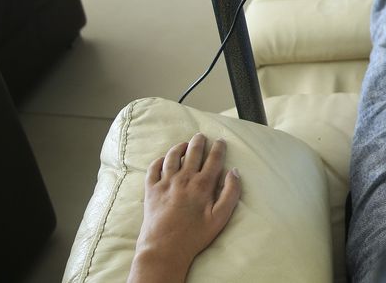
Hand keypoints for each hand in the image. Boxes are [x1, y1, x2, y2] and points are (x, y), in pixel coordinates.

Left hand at [130, 133, 240, 281]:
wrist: (164, 248)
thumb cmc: (194, 236)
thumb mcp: (220, 218)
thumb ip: (231, 193)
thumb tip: (234, 172)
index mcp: (202, 185)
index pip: (213, 159)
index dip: (218, 148)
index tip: (220, 141)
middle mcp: (184, 179)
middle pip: (192, 152)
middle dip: (198, 142)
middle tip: (201, 136)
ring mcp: (165, 183)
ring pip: (172, 157)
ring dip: (179, 147)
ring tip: (184, 144)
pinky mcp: (151, 190)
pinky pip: (153, 169)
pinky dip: (159, 161)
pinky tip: (163, 160)